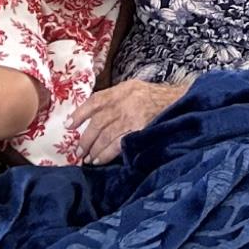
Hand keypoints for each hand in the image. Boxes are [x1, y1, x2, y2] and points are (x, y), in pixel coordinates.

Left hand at [73, 78, 189, 161]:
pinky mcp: (141, 130)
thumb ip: (116, 97)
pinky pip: (119, 144)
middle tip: (78, 150)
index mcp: (123, 89)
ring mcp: (133, 116)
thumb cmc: (156, 97)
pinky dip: (106, 154)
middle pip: (98, 122)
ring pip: (106, 135)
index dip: (80, 113)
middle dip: (85, 138)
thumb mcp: (135, 89)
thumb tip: (93, 114)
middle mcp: (126, 101)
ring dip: (94, 149)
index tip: (68, 125)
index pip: (96, 101)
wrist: (181, 103)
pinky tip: (100, 160)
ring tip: (87, 158)